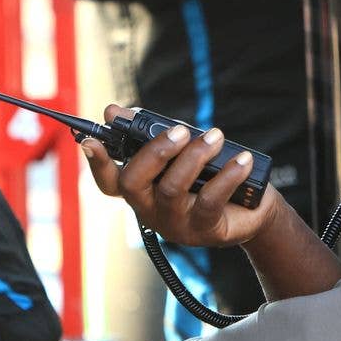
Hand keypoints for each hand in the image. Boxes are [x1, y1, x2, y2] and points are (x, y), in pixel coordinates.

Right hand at [81, 105, 284, 247]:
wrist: (250, 208)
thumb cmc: (208, 175)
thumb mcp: (181, 151)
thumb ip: (150, 131)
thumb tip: (115, 111)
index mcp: (141, 190)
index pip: (109, 181)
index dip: (96, 163)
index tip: (90, 140)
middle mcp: (150, 210)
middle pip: (133, 183)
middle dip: (155, 151)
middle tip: (181, 130)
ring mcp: (174, 223)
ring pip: (172, 188)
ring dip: (195, 156)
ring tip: (216, 136)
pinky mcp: (203, 230)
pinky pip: (210, 200)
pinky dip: (227, 175)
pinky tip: (242, 160)